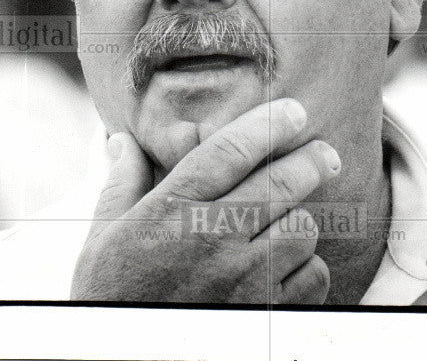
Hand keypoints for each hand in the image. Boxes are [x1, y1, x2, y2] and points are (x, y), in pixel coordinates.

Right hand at [70, 99, 338, 303]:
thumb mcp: (102, 239)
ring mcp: (243, 280)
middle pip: (282, 183)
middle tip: (323, 153)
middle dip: (311, 160)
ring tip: (287, 222)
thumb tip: (122, 141)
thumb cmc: (112, 299)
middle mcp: (213, 239)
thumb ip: (122, 184)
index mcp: (173, 210)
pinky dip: (307, 268)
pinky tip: (288, 267)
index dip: (270, 124)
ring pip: (302, 228)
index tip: (293, 111)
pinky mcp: (266, 316)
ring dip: (299, 221)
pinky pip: (311, 276)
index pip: (232, 150)